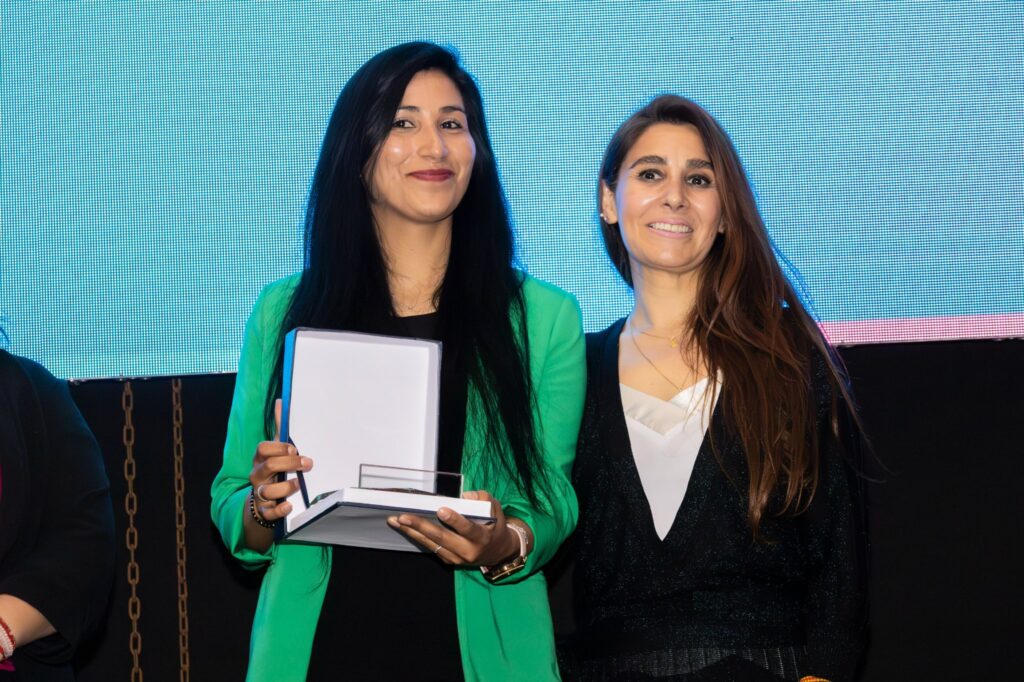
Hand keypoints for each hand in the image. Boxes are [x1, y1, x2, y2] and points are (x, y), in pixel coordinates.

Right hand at [247, 399, 311, 524]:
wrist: (265, 501)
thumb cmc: (275, 470)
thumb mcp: (278, 450)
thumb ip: (281, 428)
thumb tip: (280, 401)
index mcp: (261, 459)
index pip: (263, 448)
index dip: (279, 447)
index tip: (294, 448)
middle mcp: (258, 476)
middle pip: (268, 466)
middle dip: (290, 464)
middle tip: (308, 464)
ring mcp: (260, 494)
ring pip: (267, 491)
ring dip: (285, 487)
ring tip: (298, 484)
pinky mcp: (265, 511)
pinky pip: (269, 512)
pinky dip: (280, 509)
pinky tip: (289, 506)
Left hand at [386, 490, 521, 566]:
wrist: (497, 552)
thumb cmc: (494, 525)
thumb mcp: (495, 508)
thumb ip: (481, 499)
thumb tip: (462, 497)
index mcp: (482, 537)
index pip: (467, 529)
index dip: (454, 520)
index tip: (441, 510)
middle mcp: (468, 551)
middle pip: (442, 538)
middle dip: (421, 526)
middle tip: (403, 516)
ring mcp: (456, 559)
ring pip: (432, 544)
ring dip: (412, 532)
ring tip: (395, 521)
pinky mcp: (448, 561)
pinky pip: (431, 548)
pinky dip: (417, 537)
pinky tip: (404, 528)